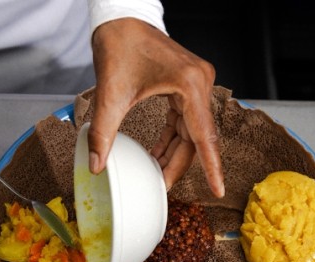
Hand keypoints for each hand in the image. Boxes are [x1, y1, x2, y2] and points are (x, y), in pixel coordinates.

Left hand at [90, 18, 224, 197]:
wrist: (121, 18)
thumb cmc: (120, 44)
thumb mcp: (111, 93)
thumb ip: (104, 132)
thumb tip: (97, 165)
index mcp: (190, 85)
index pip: (203, 136)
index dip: (211, 167)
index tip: (218, 190)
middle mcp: (200, 84)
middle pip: (196, 138)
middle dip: (178, 164)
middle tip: (162, 187)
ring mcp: (196, 84)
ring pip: (191, 132)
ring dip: (174, 153)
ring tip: (158, 175)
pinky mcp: (187, 86)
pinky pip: (184, 121)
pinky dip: (172, 138)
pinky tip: (158, 154)